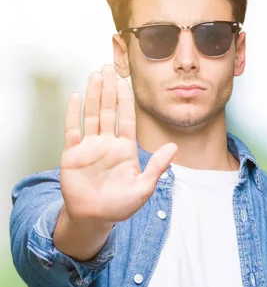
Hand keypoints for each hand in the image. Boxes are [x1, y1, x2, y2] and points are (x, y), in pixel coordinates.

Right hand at [59, 65, 176, 224]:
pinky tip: (76, 97)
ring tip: (95, 75)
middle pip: (108, 110)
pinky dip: (73, 114)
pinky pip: (72, 130)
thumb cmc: (120, 205)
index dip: (125, 100)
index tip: (126, 81)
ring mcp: (89, 147)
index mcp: (125, 149)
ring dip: (92, 95)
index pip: (126, 118)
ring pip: (91, 115)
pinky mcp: (72, 154)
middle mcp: (108, 143)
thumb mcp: (144, 188)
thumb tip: (174, 147)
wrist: (94, 218)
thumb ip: (157, 166)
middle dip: (108, 90)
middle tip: (109, 68)